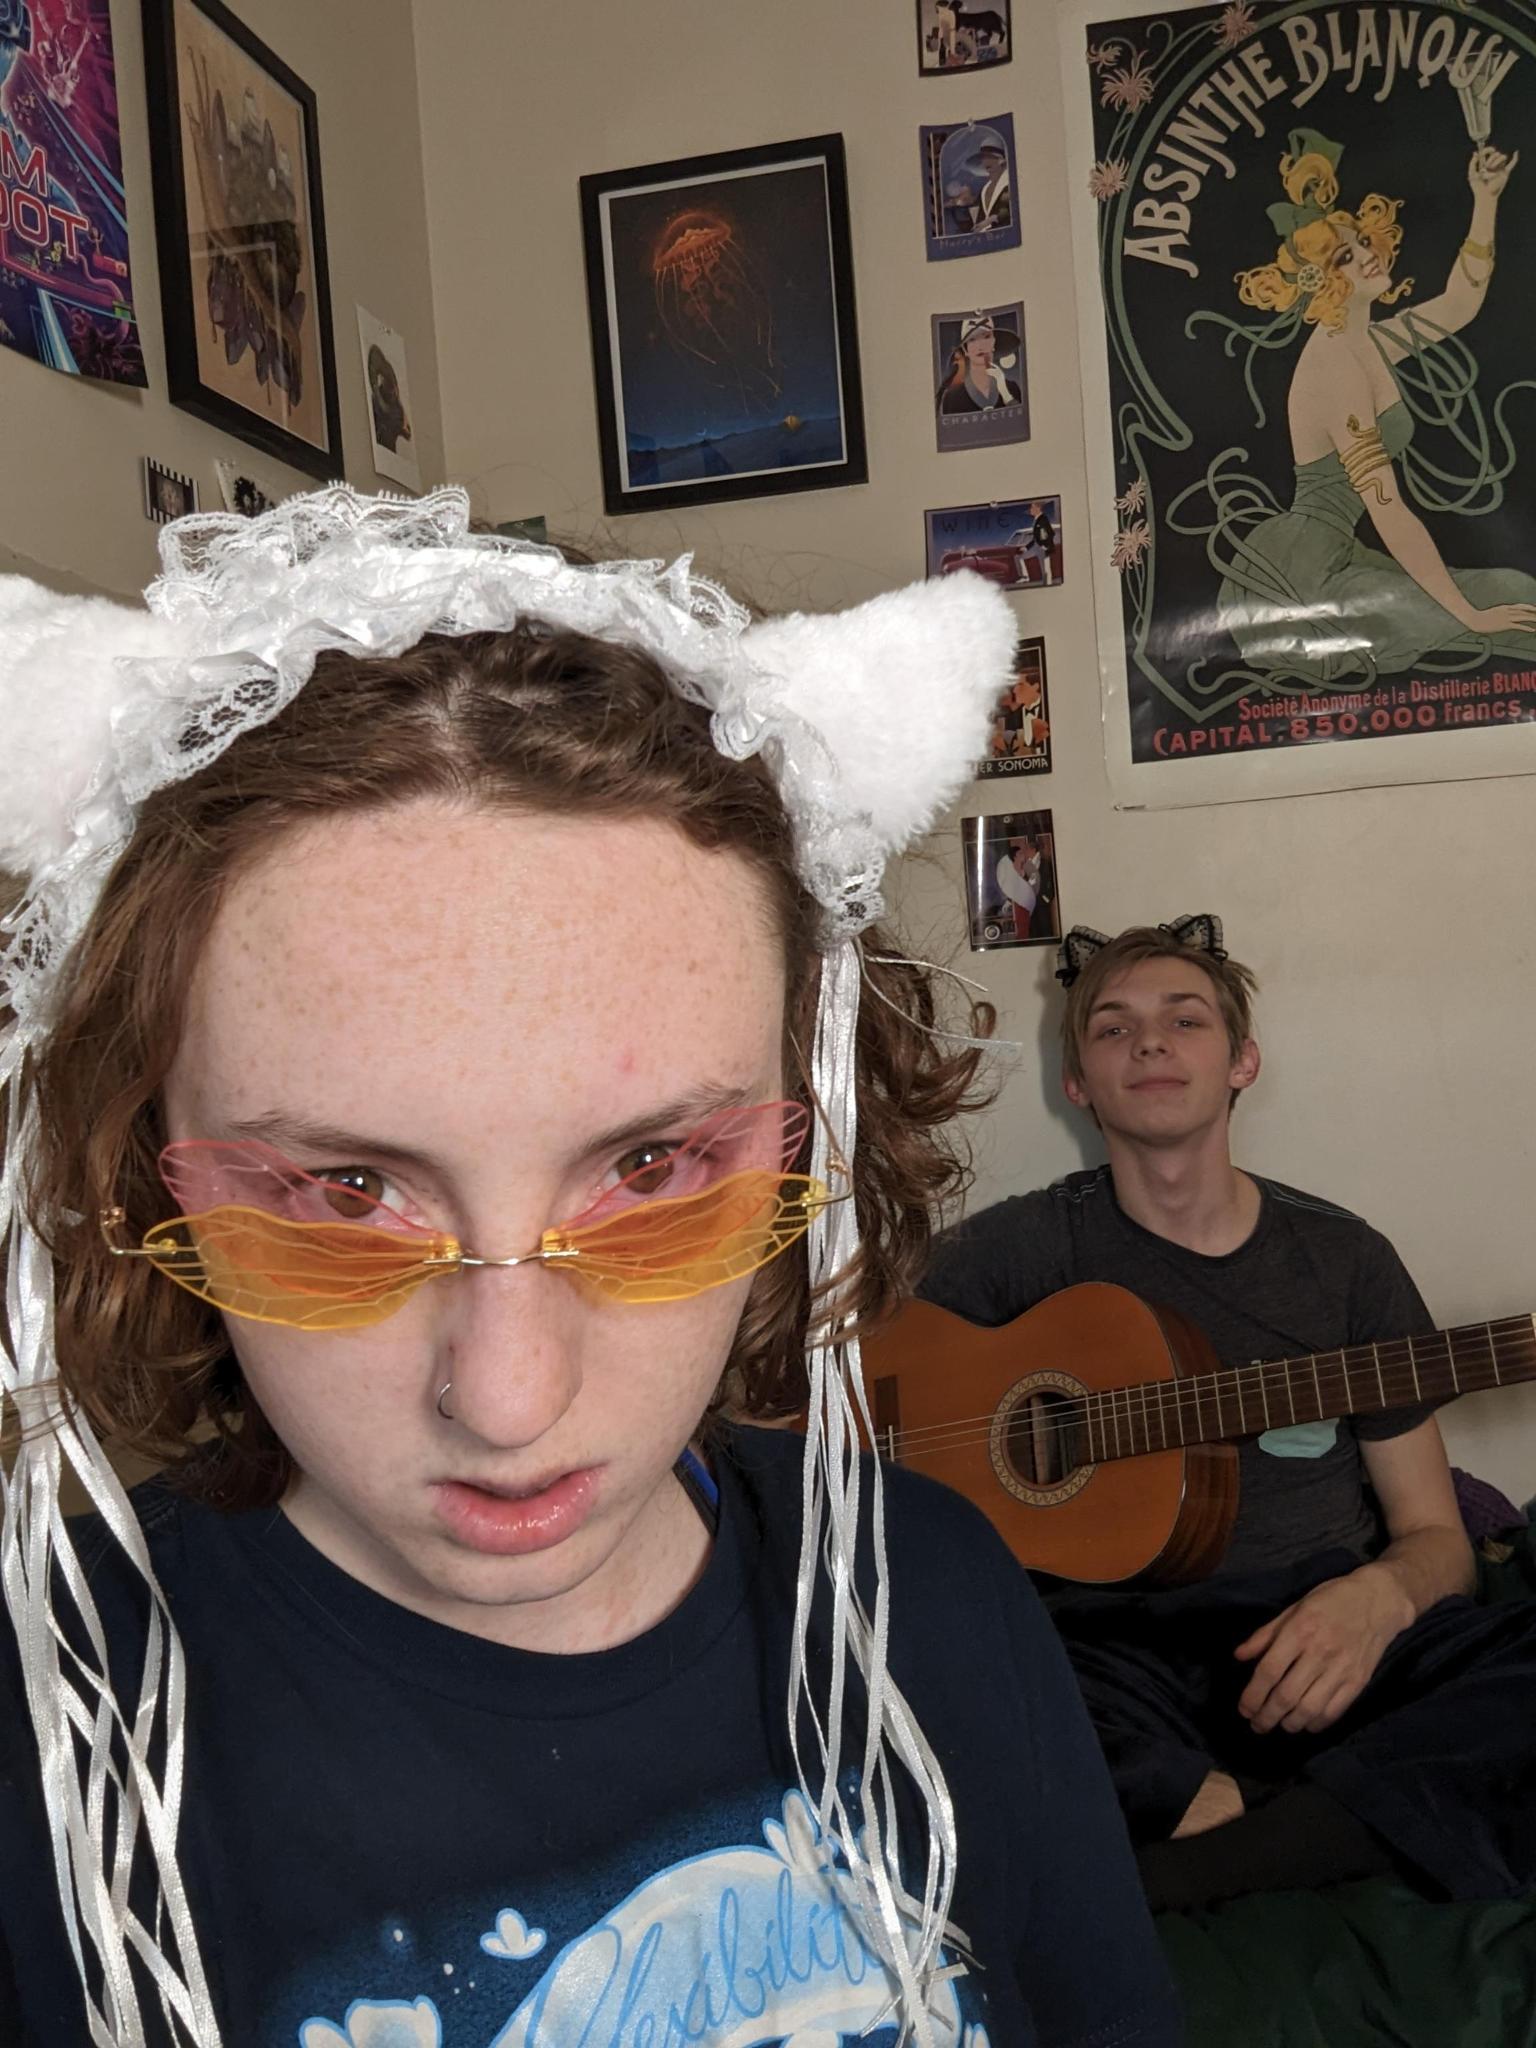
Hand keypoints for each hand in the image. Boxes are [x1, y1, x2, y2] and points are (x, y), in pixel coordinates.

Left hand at [1234, 1568, 1412, 1734]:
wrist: (1378, 1601)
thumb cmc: (1331, 1600)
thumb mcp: (1294, 1608)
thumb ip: (1265, 1634)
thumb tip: (1238, 1656)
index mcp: (1299, 1630)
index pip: (1270, 1671)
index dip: (1253, 1695)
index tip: (1243, 1709)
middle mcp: (1319, 1653)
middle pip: (1287, 1695)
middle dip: (1267, 1716)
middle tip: (1256, 1725)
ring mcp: (1341, 1670)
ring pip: (1309, 1709)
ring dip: (1289, 1724)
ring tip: (1278, 1725)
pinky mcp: (1358, 1682)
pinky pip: (1334, 1711)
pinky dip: (1317, 1724)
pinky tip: (1305, 1723)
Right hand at [1463, 602, 1535, 635]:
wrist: (1476, 619)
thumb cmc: (1481, 617)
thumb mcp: (1493, 612)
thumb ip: (1500, 613)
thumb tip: (1501, 616)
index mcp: (1505, 607)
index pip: (1520, 606)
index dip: (1529, 607)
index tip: (1534, 608)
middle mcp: (1508, 611)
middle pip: (1524, 611)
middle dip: (1533, 612)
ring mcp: (1507, 617)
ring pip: (1524, 617)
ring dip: (1533, 619)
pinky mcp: (1505, 625)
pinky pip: (1519, 626)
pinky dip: (1527, 628)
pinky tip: (1532, 630)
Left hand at [1469, 145, 1517, 197]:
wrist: (1485, 196)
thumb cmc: (1478, 187)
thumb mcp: (1472, 175)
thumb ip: (1472, 164)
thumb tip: (1475, 153)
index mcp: (1485, 165)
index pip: (1488, 153)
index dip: (1488, 149)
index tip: (1490, 150)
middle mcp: (1493, 165)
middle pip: (1496, 154)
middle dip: (1491, 159)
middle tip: (1487, 167)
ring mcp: (1499, 168)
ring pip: (1503, 157)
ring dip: (1497, 161)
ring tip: (1492, 169)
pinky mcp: (1505, 172)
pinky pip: (1512, 163)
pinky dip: (1515, 158)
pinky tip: (1516, 152)